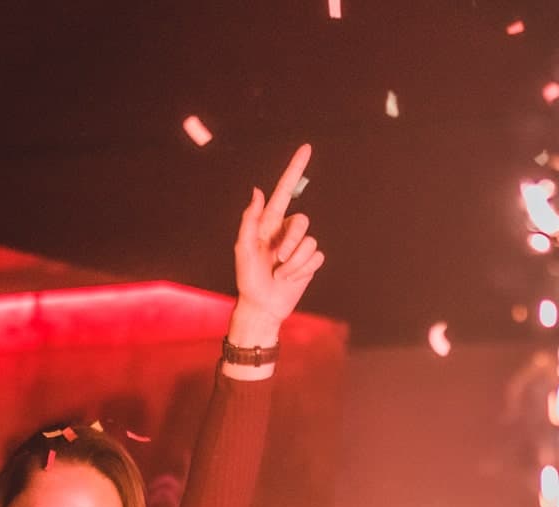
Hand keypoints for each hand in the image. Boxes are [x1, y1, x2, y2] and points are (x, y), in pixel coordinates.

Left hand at [230, 144, 322, 340]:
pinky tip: (291, 278)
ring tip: (281, 274)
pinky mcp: (311, 261)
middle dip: (291, 243)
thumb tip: (257, 191)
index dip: (295, 169)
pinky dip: (302, 270)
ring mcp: (300, 245)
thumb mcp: (242, 248)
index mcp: (269, 222)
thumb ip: (249, 220)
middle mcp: (287, 230)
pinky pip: (316, 257)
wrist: (262, 305)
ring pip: (310, 242)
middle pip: (302, 221)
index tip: (306, 149)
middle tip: (277, 260)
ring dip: (294, 262)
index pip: (285, 191)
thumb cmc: (248, 278)